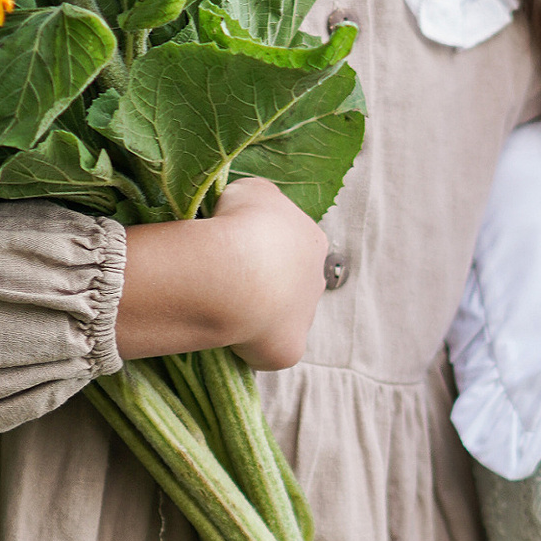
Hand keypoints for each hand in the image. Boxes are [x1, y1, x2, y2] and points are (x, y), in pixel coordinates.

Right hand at [115, 178, 328, 368]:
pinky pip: (269, 348)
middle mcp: (316, 279)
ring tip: (224, 306)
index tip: (234, 249)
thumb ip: (259, 202)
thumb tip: (251, 214)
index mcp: (312, 239)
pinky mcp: (291, 349)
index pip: (289, 244)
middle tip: (228, 280)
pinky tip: (228, 333)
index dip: (260, 247)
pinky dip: (249, 344)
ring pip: (280, 317)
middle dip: (263, 283)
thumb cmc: (240, 223)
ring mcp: (306, 317)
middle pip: (289, 283)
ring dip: (258, 313)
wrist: (234, 272)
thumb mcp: (249, 191)